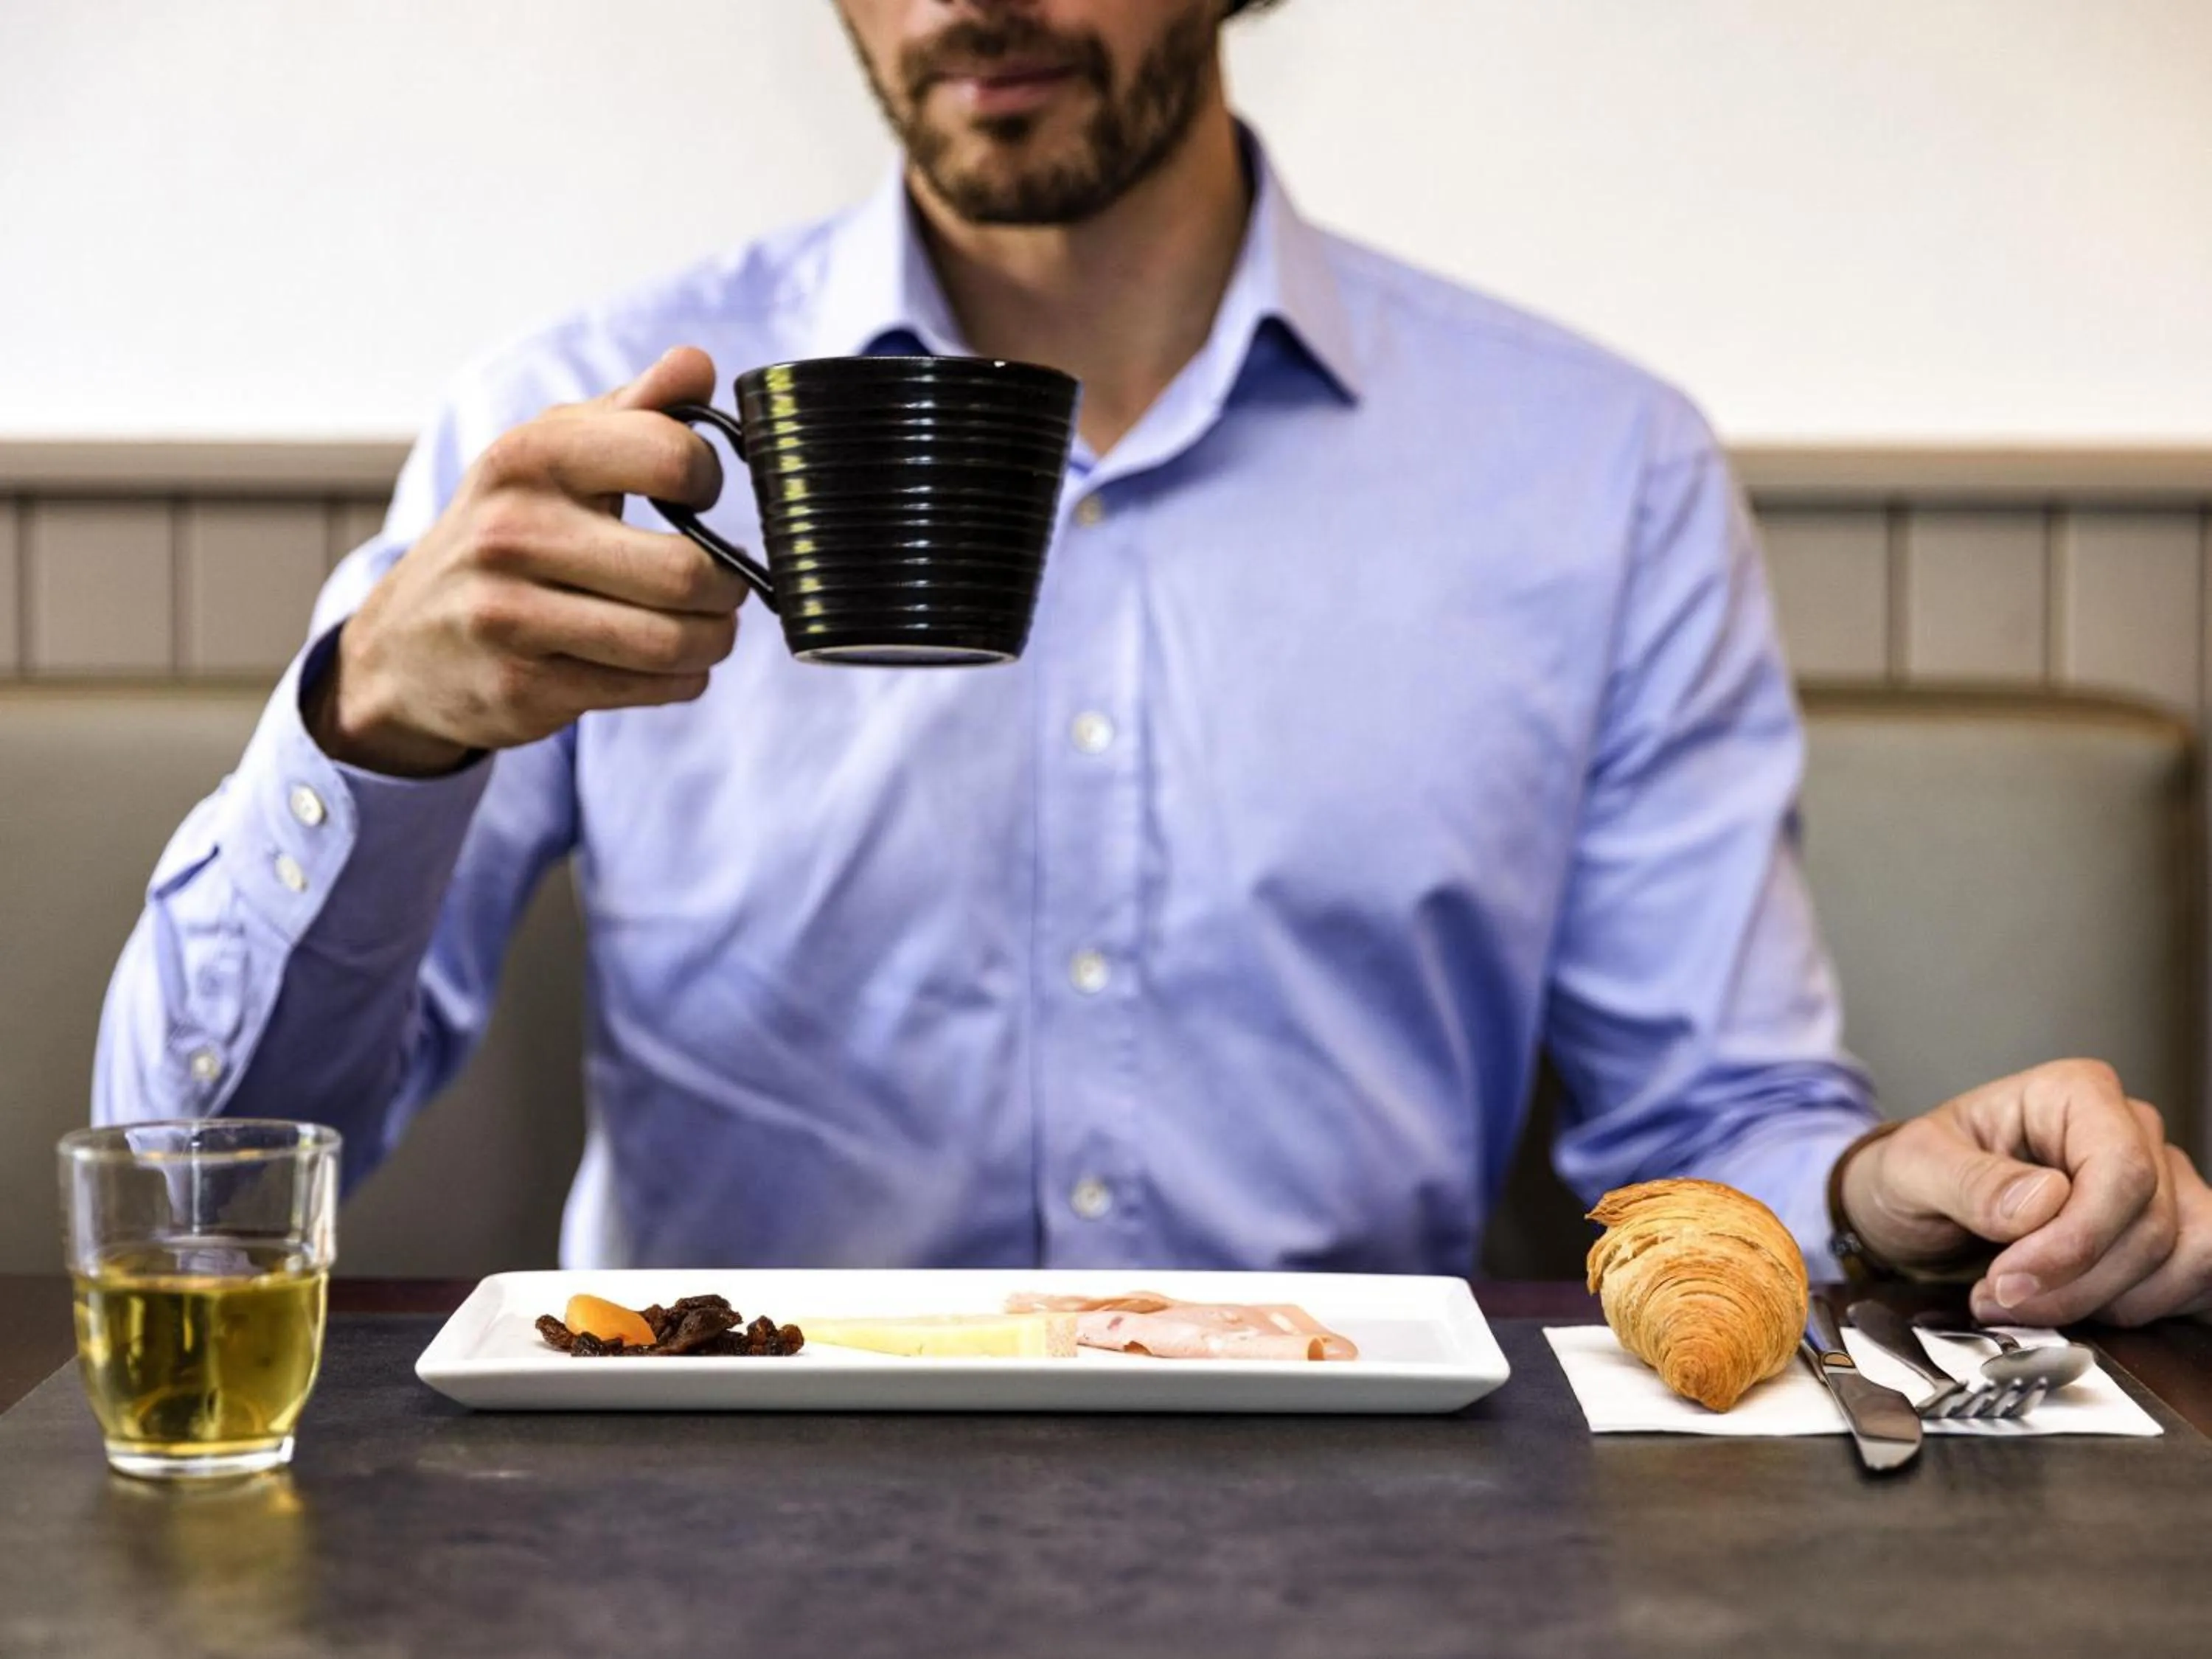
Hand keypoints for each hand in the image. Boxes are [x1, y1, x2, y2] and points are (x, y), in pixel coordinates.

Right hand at [309, 346, 747, 775]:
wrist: (406, 642)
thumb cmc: (505, 533)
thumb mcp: (550, 456)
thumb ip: (632, 411)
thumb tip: (698, 365)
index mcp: (528, 457)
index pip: (671, 457)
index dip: (708, 478)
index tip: (698, 495)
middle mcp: (512, 532)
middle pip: (685, 572)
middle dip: (728, 585)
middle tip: (720, 584)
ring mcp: (511, 616)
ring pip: (676, 641)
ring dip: (713, 639)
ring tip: (707, 627)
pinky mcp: (523, 688)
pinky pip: (652, 688)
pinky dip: (683, 679)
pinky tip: (670, 664)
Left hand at [1837, 1059, 2211, 1325]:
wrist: (1912, 1209)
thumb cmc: (1915, 1175)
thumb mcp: (1911, 1169)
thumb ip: (1968, 1181)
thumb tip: (2042, 1199)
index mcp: (2074, 1095)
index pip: (2122, 1169)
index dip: (2077, 1239)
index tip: (2011, 1280)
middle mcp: (2129, 1131)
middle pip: (2152, 1224)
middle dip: (2076, 1282)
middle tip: (2001, 1300)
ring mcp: (2159, 1182)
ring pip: (2183, 1257)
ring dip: (2107, 1301)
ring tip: (2030, 1303)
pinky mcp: (2169, 1234)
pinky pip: (2196, 1279)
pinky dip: (2141, 1309)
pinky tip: (2078, 1307)